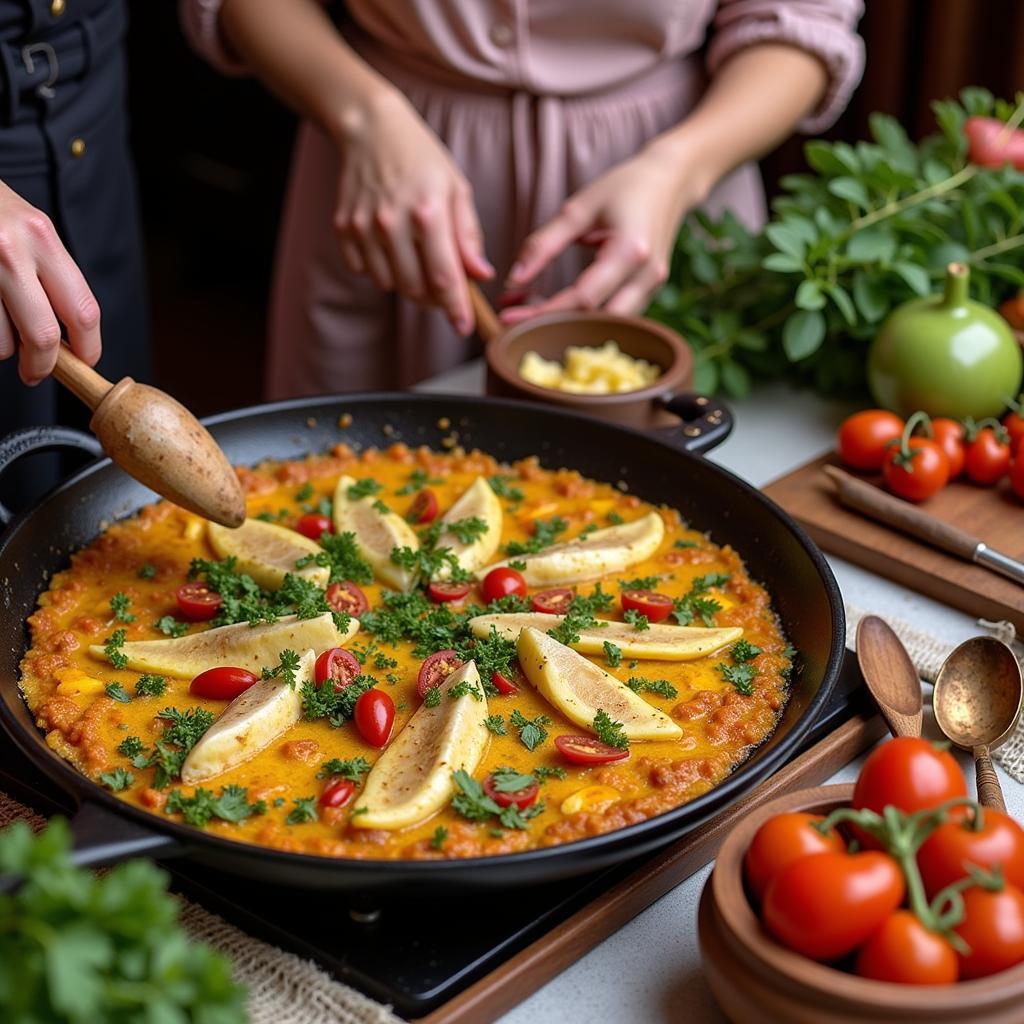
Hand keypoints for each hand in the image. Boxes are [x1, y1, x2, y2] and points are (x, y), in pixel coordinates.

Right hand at [0, 181, 100, 384]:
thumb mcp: (28, 227)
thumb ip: (50, 273)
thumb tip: (67, 335)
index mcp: (41, 237)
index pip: (82, 310)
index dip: (88, 347)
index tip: (84, 361)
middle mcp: (11, 250)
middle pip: (44, 336)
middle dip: (42, 365)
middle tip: (36, 372)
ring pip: (1, 342)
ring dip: (3, 348)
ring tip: (0, 329)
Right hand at [332, 92, 492, 333]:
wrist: (371, 130)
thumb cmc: (421, 158)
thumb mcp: (457, 189)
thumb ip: (468, 236)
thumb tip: (480, 276)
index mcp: (427, 212)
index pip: (444, 277)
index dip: (455, 308)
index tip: (464, 326)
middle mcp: (392, 222)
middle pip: (415, 288)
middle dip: (433, 297)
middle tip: (443, 285)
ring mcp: (363, 226)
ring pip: (389, 284)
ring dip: (407, 282)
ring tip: (416, 256)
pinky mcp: (343, 229)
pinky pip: (364, 271)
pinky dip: (380, 268)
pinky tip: (390, 246)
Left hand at [501, 143, 710, 321]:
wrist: (671, 181)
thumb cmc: (624, 187)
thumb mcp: (579, 208)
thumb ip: (544, 244)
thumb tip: (514, 278)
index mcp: (630, 251)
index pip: (583, 298)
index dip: (544, 312)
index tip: (509, 316)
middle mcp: (646, 276)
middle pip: (597, 321)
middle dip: (555, 327)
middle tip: (516, 322)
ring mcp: (652, 287)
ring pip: (608, 325)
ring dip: (570, 325)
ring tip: (531, 313)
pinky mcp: (650, 291)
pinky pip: (616, 316)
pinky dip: (586, 317)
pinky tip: (558, 308)